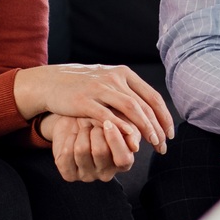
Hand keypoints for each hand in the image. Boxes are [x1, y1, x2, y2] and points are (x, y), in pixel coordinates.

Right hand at [15, 64, 173, 151]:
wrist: (51, 82)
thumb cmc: (83, 86)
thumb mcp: (108, 82)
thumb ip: (127, 93)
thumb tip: (150, 112)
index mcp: (123, 74)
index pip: (152, 96)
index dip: (164, 116)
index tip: (169, 133)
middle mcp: (114, 78)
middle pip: (144, 104)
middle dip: (157, 127)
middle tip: (163, 145)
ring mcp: (99, 88)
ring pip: (131, 108)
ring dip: (145, 127)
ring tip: (153, 143)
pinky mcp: (85, 100)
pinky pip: (108, 115)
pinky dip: (122, 127)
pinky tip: (131, 139)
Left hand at [42, 113, 141, 182]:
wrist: (76, 119)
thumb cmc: (103, 120)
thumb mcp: (119, 121)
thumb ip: (129, 132)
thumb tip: (134, 147)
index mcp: (123, 163)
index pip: (123, 158)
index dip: (115, 139)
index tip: (107, 122)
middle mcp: (106, 174)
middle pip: (100, 151)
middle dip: (95, 130)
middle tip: (94, 124)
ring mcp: (87, 176)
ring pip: (82, 150)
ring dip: (82, 133)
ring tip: (84, 129)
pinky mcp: (69, 174)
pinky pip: (67, 154)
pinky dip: (69, 139)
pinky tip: (73, 137)